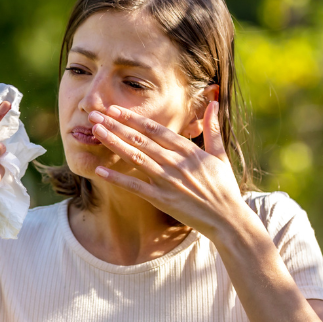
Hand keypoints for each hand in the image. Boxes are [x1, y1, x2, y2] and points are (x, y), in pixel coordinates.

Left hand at [88, 101, 254, 241]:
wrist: (227, 219)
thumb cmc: (224, 187)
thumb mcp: (220, 155)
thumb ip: (213, 129)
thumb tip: (214, 102)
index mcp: (188, 151)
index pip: (156, 129)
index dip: (134, 118)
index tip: (116, 109)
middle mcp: (175, 163)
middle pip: (141, 140)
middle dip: (116, 125)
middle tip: (95, 115)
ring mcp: (167, 181)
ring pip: (136, 157)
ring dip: (114, 143)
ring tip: (96, 131)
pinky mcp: (162, 200)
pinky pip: (135, 187)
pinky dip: (117, 178)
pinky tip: (99, 169)